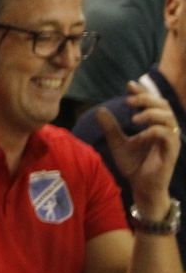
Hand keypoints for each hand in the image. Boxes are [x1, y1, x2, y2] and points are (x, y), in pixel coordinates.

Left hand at [99, 84, 181, 209]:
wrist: (142, 187)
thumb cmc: (134, 165)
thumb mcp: (118, 143)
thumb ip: (111, 127)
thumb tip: (100, 110)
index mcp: (155, 125)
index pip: (153, 103)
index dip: (143, 92)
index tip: (129, 85)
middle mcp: (166, 130)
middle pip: (164, 105)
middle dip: (147, 99)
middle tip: (129, 101)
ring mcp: (170, 140)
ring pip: (169, 117)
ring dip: (151, 113)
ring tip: (134, 118)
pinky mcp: (171, 152)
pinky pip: (167, 135)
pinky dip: (154, 130)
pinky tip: (140, 134)